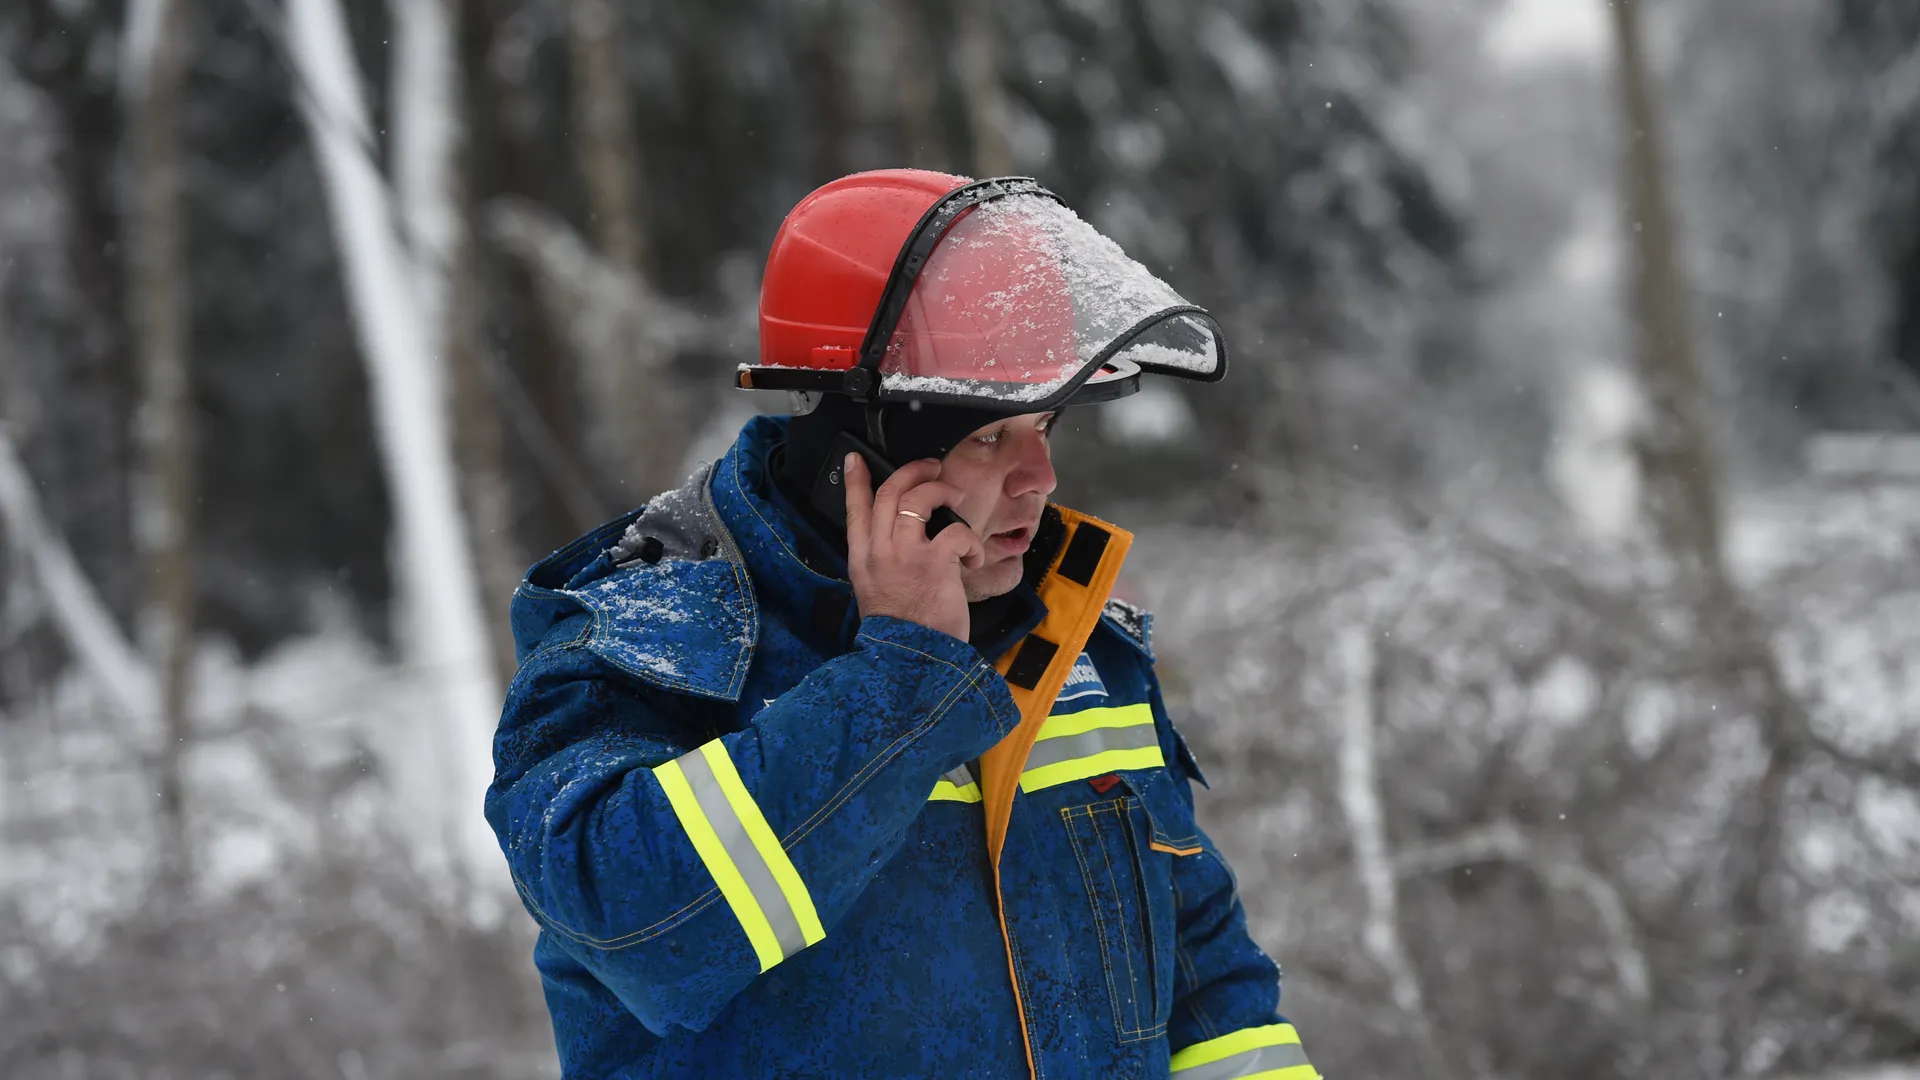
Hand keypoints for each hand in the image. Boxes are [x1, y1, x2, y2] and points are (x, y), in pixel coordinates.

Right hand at [844, 454, 985, 641]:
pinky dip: (971, 540)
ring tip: (955, 496)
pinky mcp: (936, 562)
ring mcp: (906, 554)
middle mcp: (879, 551)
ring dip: (942, 490)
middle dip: (912, 471)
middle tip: (930, 467)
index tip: (855, 459)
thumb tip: (901, 541)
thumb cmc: (900, 631)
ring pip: (919, 498)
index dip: (856, 481)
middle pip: (889, 492)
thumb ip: (883, 563)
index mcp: (862, 558)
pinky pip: (956, 531)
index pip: (855, 510)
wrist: (911, 660)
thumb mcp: (877, 592)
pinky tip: (975, 557)